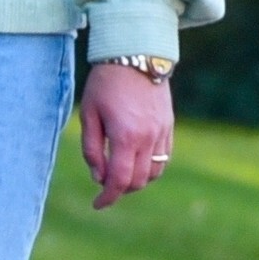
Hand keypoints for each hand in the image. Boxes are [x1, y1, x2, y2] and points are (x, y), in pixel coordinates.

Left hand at [79, 62, 171, 209]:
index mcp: (126, 136)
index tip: (97, 204)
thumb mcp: (89, 114)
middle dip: (120, 189)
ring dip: (137, 179)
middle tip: (104, 185)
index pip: (120, 180)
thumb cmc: (105, 83)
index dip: (108, 197)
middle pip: (138, 181)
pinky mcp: (169, 125)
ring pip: (154, 172)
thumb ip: (92, 149)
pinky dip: (150, 166)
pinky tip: (135, 160)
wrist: (135, 55)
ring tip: (119, 172)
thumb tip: (98, 177)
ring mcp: (162, 132)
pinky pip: (164, 157)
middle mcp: (148, 138)